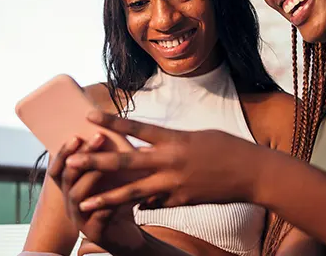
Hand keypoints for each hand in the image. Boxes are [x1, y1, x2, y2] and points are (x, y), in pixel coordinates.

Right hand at [47, 135, 145, 253]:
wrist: (126, 235)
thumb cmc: (116, 201)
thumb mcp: (110, 179)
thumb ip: (106, 160)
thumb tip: (110, 128)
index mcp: (70, 188)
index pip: (58, 168)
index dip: (64, 152)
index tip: (77, 134)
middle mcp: (70, 203)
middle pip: (68, 177)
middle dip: (82, 156)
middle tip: (98, 138)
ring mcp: (79, 219)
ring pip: (76, 196)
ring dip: (90, 176)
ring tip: (105, 164)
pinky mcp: (94, 234)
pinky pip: (97, 217)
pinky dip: (106, 205)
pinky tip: (118, 195)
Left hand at [65, 111, 265, 212]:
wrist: (253, 173)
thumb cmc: (227, 148)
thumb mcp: (197, 136)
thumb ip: (171, 142)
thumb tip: (151, 148)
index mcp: (174, 138)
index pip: (136, 127)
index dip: (111, 121)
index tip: (89, 116)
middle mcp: (170, 161)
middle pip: (126, 161)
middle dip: (97, 163)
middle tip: (72, 163)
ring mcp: (174, 184)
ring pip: (133, 192)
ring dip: (107, 198)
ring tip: (85, 204)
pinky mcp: (181, 201)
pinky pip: (154, 204)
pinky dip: (142, 204)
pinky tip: (129, 208)